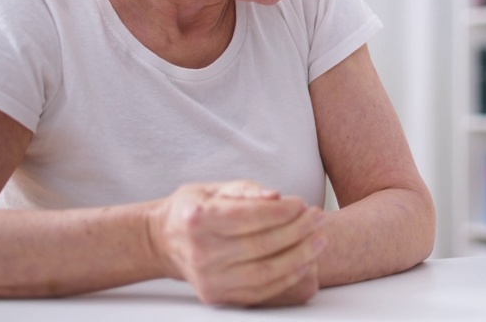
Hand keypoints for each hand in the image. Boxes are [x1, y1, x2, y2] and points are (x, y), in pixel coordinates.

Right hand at [147, 180, 326, 305]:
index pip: (249, 216)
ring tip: (320, 239)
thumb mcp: (214, 188)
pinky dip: (288, 277)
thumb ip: (246, 190)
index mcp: (197, 219)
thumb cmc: (197, 208)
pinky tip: (305, 261)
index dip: (282, 211)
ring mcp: (208, 279)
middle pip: (261, 245)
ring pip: (265, 272)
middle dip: (298, 231)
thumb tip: (277, 197)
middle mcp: (201, 252)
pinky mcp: (217, 296)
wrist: (165, 242)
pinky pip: (261, 291)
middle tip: (319, 217)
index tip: (303, 203)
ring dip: (300, 256)